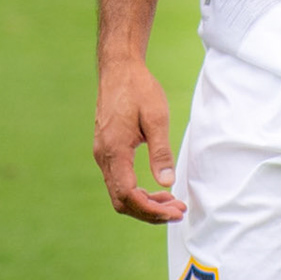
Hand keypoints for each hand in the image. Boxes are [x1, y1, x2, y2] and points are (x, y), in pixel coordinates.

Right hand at [94, 57, 184, 223]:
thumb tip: (167, 183)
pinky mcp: (106, 149)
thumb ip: (160, 151)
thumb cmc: (138, 88)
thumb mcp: (156, 117)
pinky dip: (137, 192)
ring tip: (171, 202)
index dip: (152, 210)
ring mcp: (103, 153)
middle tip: (178, 211)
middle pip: (122, 201)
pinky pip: (119, 181)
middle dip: (150, 212)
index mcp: (114, 149)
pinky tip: (157, 189)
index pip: (129, 195)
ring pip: (119, 194)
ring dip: (145, 203)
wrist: (119, 67)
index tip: (176, 211)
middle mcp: (103, 156)